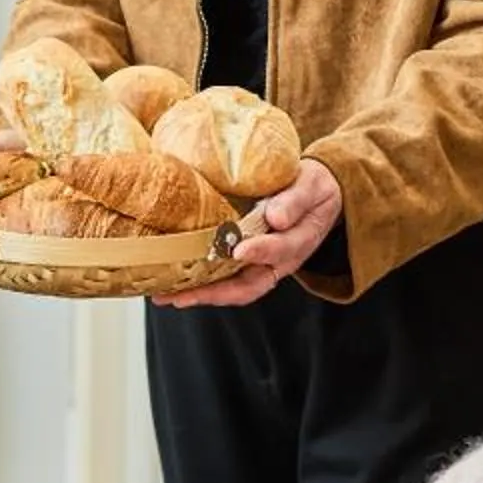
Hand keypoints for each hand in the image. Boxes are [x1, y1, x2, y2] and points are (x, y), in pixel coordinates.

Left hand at [155, 158, 342, 308]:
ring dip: (199, 294)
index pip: (279, 250)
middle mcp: (278, 261)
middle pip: (247, 286)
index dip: (261, 251)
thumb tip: (275, 217)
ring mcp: (261, 264)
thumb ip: (295, 200)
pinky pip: (224, 277)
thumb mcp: (311, 185)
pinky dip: (201, 283)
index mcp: (298, 241)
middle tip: (179, 296)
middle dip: (212, 293)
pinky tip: (175, 283)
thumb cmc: (312, 188)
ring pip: (231, 288)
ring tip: (166, 296)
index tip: (240, 250)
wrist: (316, 194)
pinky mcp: (247, 261)